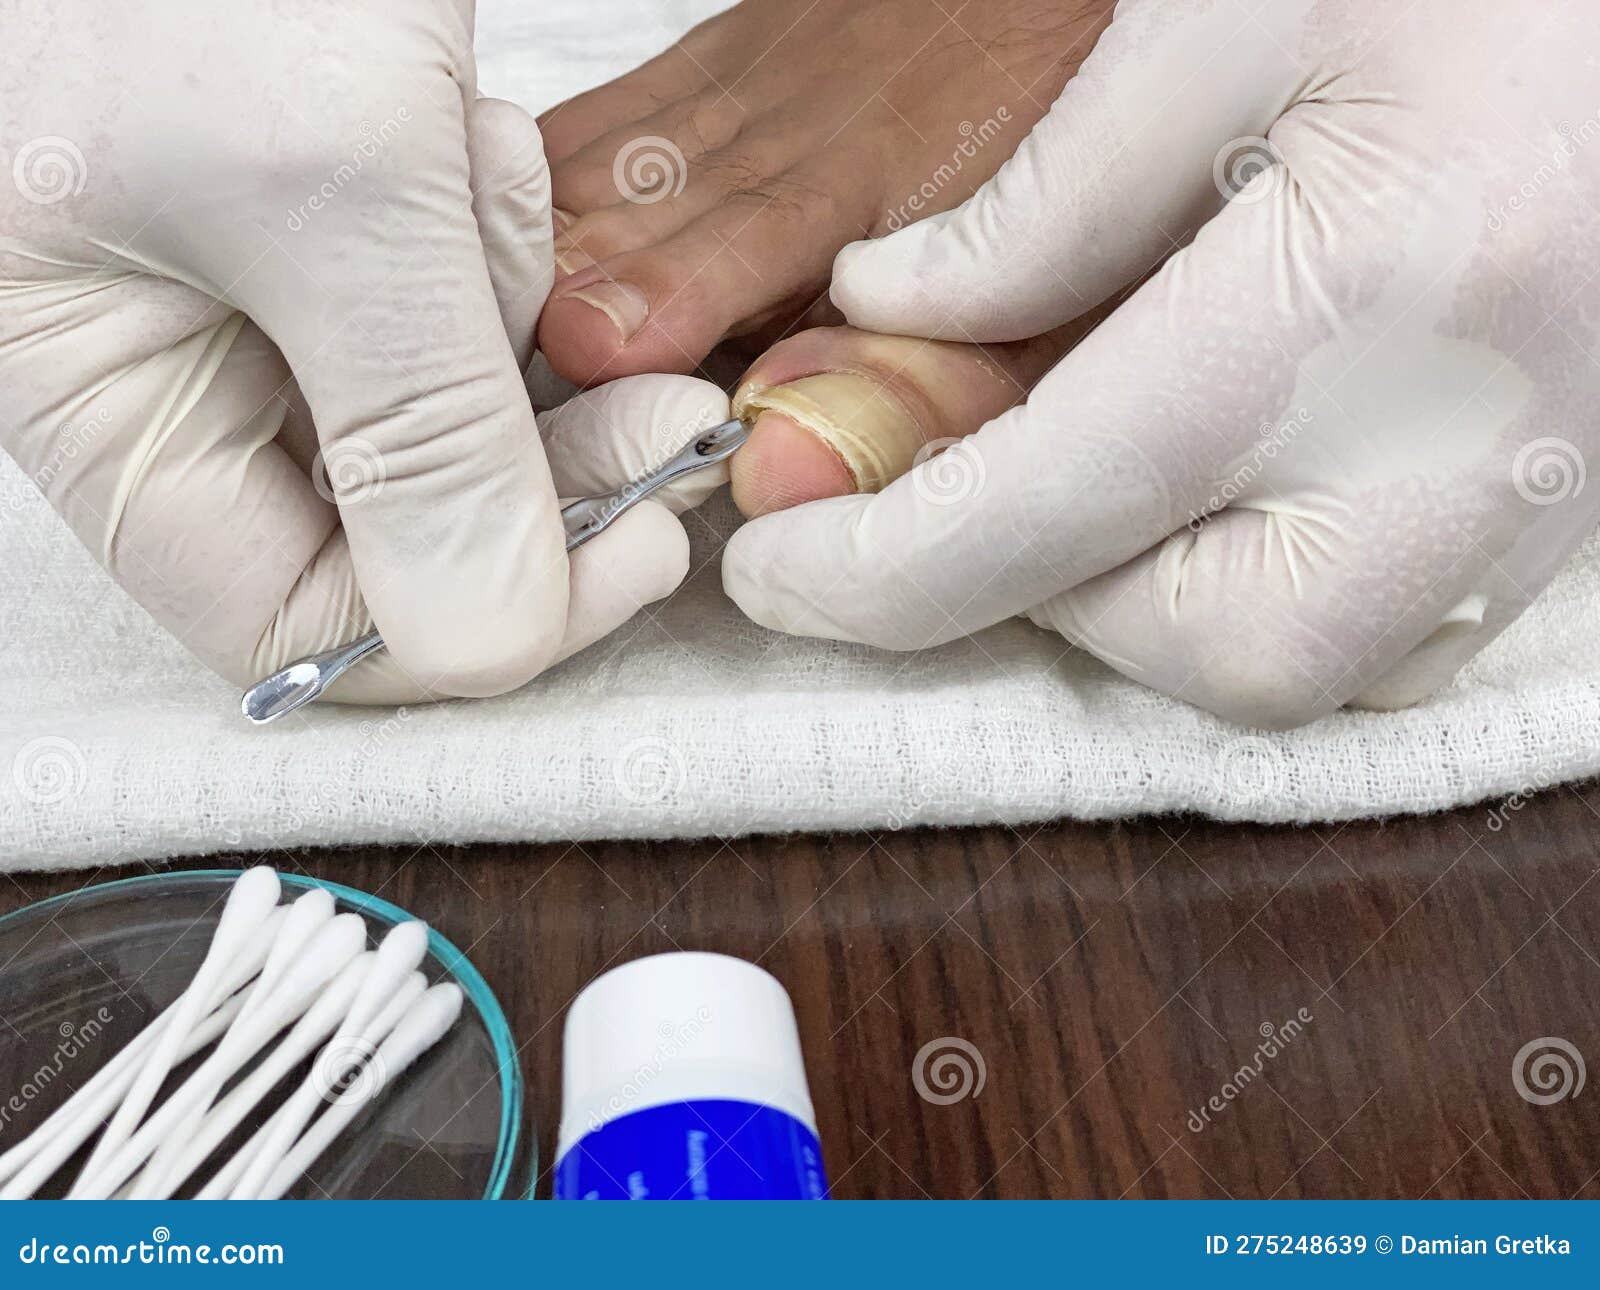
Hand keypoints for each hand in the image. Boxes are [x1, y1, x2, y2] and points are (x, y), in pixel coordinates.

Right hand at [0, 1, 718, 704]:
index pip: (305, 624)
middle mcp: (187, 385)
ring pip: (459, 424)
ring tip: (470, 172)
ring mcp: (274, 313)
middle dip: (545, 476)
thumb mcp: (321, 182)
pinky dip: (501, 250)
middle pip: (405, 541)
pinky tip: (464, 143)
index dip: (479, 622)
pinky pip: (469, 313)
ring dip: (520, 335)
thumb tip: (486, 640)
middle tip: (663, 410)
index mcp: (114, 408)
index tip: (634, 548)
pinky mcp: (347, 242)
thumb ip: (412, 431)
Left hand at [723, 0, 1599, 727]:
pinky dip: (1249, 594)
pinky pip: (1377, 640)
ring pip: (1297, 669)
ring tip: (1100, 465)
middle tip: (977, 480)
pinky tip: (1209, 485)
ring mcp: (1541, 498)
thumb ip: (1043, 199)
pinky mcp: (1560, 512)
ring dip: (1147, 598)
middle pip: (1207, 643)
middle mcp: (1481, 441)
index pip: (1067, 504)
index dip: (887, 566)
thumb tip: (890, 318)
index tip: (777, 568)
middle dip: (1048, 591)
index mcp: (1375, 291)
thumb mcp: (1228, 18)